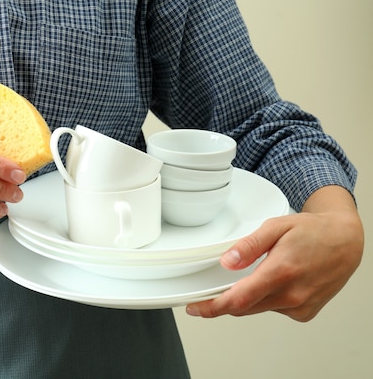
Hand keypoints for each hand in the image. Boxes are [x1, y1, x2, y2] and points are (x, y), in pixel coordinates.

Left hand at [186, 185, 363, 321]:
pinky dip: (266, 299)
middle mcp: (291, 294)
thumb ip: (249, 245)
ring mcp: (299, 306)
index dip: (212, 307)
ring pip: (258, 309)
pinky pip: (274, 310)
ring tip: (258, 274)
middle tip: (211, 292)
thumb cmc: (313, 232)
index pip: (239, 299)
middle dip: (223, 302)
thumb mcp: (276, 227)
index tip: (195, 308)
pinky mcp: (304, 313)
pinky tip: (276, 282)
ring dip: (248, 298)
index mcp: (281, 272)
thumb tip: (227, 261)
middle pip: (244, 307)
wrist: (346, 241)